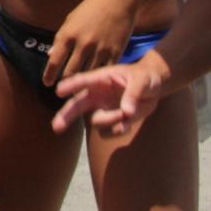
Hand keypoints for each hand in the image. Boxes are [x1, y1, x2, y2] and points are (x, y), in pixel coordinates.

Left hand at [41, 0, 137, 87]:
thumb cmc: (92, 7)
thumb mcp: (71, 19)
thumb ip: (61, 37)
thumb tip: (51, 55)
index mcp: (68, 34)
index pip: (54, 61)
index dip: (49, 75)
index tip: (47, 83)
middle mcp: (82, 44)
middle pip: (70, 73)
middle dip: (65, 83)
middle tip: (63, 89)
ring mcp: (100, 49)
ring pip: (87, 75)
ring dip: (82, 83)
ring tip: (78, 88)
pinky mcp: (115, 52)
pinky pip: (105, 71)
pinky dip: (99, 77)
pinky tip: (96, 80)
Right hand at [50, 54, 165, 145]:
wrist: (154, 88)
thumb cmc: (145, 78)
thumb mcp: (142, 81)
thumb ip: (133, 94)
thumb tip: (126, 112)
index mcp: (101, 78)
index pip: (83, 81)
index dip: (70, 85)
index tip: (58, 91)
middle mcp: (97, 94)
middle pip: (76, 105)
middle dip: (66, 116)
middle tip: (57, 127)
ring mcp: (103, 109)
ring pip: (96, 121)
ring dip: (111, 121)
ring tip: (128, 114)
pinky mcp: (111, 121)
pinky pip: (108, 132)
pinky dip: (118, 131)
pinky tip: (128, 124)